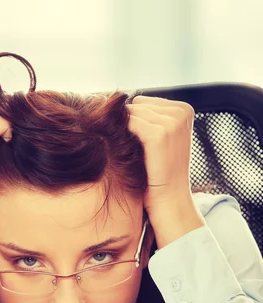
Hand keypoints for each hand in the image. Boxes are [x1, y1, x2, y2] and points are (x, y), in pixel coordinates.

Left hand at [127, 95, 204, 247]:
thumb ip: (148, 117)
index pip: (144, 102)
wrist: (169, 199)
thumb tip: (116, 102)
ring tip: (138, 154)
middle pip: (137, 106)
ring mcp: (172, 122)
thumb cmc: (161, 171)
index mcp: (185, 109)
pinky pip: (130, 124)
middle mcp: (181, 112)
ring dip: (128, 134)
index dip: (135, 123)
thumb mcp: (162, 139)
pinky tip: (131, 153)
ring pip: (132, 115)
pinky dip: (125, 137)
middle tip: (139, 152)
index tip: (144, 145)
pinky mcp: (160, 134)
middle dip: (131, 126)